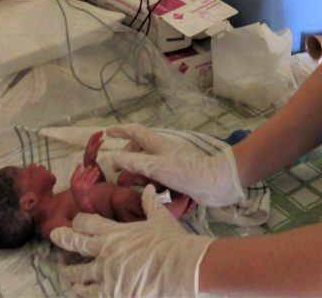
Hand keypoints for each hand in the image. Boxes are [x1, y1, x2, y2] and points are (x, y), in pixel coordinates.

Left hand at [51, 184, 213, 297]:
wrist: (182, 267)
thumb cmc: (172, 241)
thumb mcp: (160, 218)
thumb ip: (150, 203)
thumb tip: (148, 187)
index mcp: (115, 232)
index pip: (87, 223)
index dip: (78, 221)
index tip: (74, 221)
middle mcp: (105, 253)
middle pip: (74, 244)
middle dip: (62, 238)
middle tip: (53, 236)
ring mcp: (106, 275)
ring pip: (78, 275)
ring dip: (70, 273)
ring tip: (66, 273)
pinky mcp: (112, 294)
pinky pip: (89, 296)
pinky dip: (83, 293)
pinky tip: (80, 293)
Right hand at [71, 163, 101, 213]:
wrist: (81, 202)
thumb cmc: (78, 192)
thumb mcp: (74, 184)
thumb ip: (76, 177)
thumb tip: (80, 166)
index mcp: (72, 183)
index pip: (74, 174)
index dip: (77, 169)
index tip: (80, 164)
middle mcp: (77, 185)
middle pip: (83, 175)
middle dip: (87, 170)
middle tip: (91, 165)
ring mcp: (82, 187)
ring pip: (88, 178)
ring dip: (93, 172)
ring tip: (96, 168)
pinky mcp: (87, 189)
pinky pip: (92, 181)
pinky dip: (95, 177)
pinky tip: (97, 173)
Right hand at [103, 124, 244, 206]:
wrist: (215, 183)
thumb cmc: (186, 172)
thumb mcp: (156, 167)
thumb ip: (134, 163)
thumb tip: (112, 158)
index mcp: (157, 143)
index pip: (135, 131)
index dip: (120, 131)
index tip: (106, 133)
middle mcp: (162, 151)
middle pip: (139, 148)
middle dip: (126, 156)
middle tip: (115, 170)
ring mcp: (170, 163)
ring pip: (146, 163)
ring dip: (135, 171)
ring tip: (126, 182)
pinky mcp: (177, 176)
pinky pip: (156, 175)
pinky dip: (146, 180)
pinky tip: (144, 190)